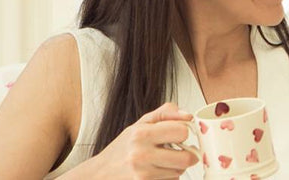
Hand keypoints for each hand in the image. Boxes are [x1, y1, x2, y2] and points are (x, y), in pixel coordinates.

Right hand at [78, 102, 199, 178]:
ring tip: (161, 162)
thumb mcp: (139, 124)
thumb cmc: (121, 149)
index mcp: (141, 134)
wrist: (101, 174)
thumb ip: (165, 114)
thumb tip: (187, 115)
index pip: (182, 132)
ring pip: (179, 172)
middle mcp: (141, 155)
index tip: (178, 135)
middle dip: (186, 155)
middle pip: (187, 158)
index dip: (184, 133)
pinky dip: (167, 177)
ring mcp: (143, 174)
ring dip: (175, 167)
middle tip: (179, 152)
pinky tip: (155, 172)